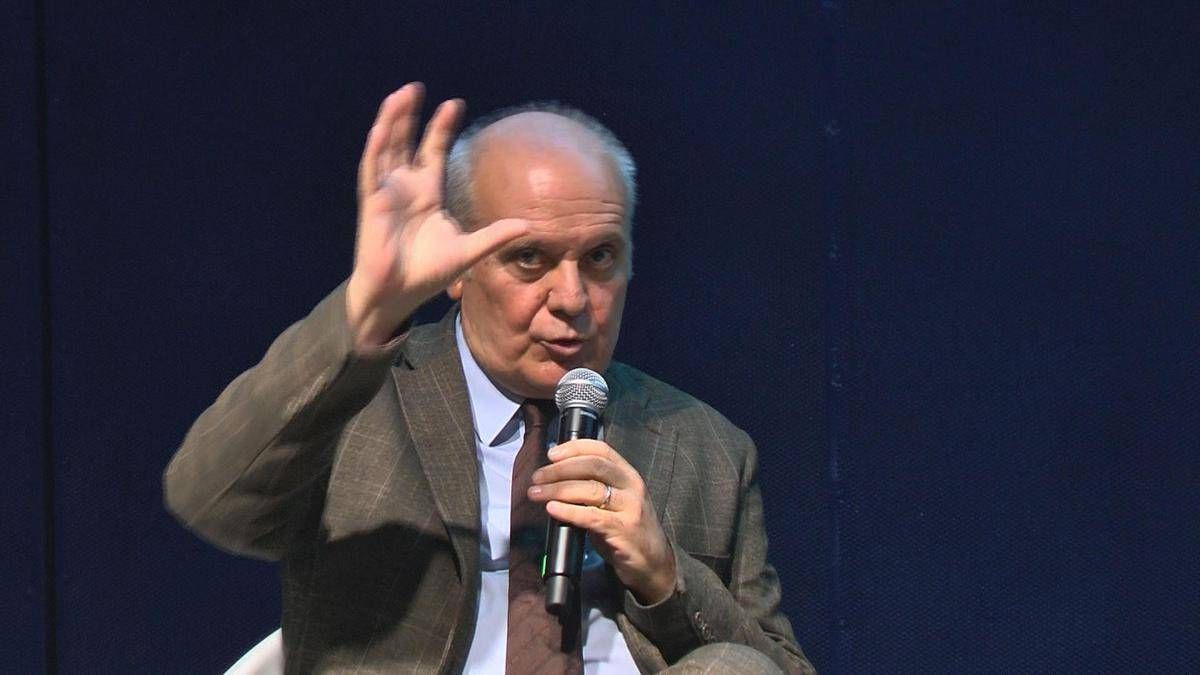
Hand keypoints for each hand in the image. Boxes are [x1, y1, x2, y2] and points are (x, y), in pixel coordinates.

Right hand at [346, 82, 528, 347]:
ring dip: (392, 121)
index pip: (433, 152)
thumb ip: (495, 236)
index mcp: (426, 194)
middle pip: (407, 142)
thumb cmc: (426, 273)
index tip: (455, 103)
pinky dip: (378, 147)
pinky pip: (372, 170)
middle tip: (419, 87)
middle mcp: (405, 188)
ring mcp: (387, 193)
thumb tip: (529, 227)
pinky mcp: (373, 203)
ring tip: (401, 94)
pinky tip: (383, 127)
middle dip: (412, 116)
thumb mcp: (469, 251)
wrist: (398, 294)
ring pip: (387, 147)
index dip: (441, 128)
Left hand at [528, 439, 676, 604]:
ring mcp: (630, 507)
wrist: (654, 563)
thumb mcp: (614, 503)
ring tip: (536, 493)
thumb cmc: (627, 530)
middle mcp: (631, 486)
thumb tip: (555, 476)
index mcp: (628, 474)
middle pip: (592, 466)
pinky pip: (592, 516)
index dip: (574, 448)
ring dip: (557, 489)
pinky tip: (552, 509)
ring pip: (590, 489)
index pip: (601, 450)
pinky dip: (569, 511)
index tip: (550, 454)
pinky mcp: (623, 530)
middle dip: (560, 469)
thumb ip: (592, 488)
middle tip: (537, 477)